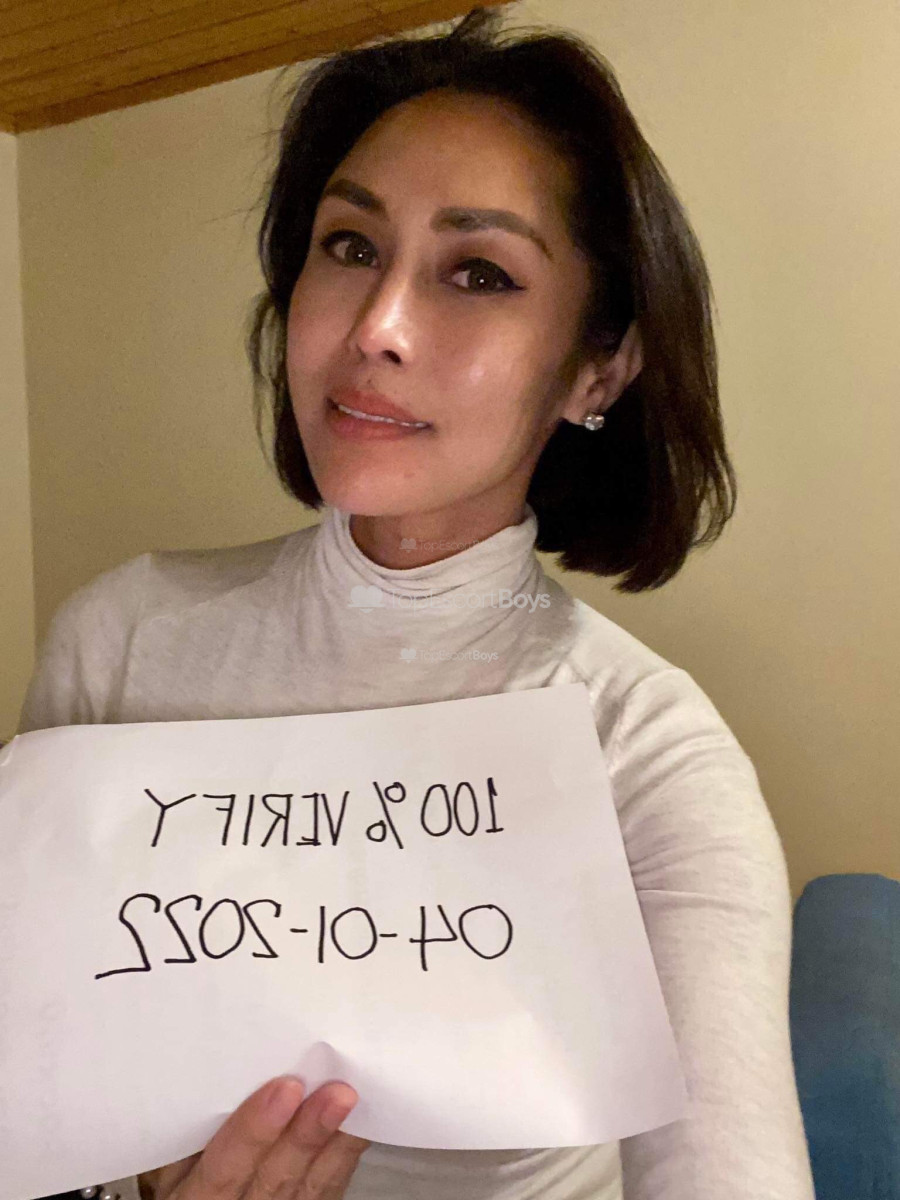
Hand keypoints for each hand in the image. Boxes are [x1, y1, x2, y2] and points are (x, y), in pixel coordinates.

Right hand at [137, 1076, 369, 1199]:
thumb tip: (220, 1065)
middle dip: (307, 1134)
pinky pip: (330, 1186)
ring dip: (336, 1142)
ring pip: (311, 1186)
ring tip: (351, 1100)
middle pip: (274, 1178)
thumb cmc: (191, 1179)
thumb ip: (195, 1127)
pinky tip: (360, 1120)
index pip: (223, 1170)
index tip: (284, 1088)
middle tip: (336, 1093)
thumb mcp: (173, 1163)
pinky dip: (346, 1152)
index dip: (253, 1131)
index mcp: (196, 1198)